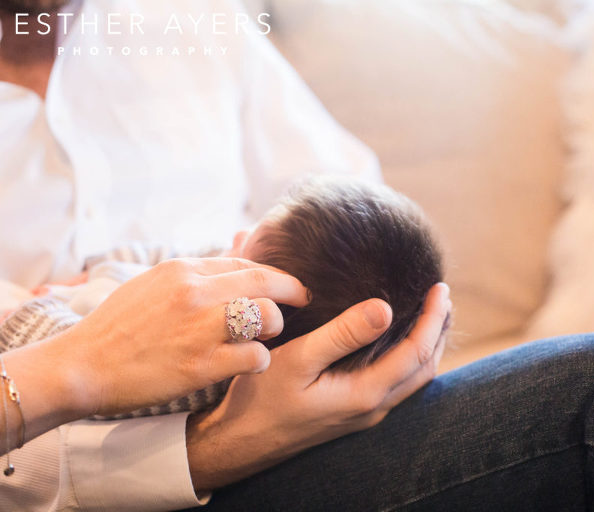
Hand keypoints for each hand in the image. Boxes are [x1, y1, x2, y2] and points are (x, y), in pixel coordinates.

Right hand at [6, 257, 308, 435]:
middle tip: (304, 299)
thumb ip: (193, 276)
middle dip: (293, 290)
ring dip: (274, 326)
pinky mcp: (202, 365)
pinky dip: (260, 360)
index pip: (245, 263)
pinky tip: (251, 363)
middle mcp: (195, 292)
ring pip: (268, 315)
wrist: (81, 366)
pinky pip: (256, 356)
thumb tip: (232, 263)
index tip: (286, 284)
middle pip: (266, 281)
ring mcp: (200, 328)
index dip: (273, 274)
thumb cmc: (117, 327)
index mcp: (182, 269)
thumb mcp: (151, 285)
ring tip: (267, 336)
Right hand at [186, 282, 450, 490]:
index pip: (417, 352)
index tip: (439, 287)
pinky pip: (396, 383)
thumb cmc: (262, 398)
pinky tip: (396, 341)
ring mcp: (364, 413)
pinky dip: (408, 358)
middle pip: (424, 368)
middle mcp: (372, 407)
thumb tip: (385, 308)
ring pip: (413, 379)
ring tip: (428, 315)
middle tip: (442, 296)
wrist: (239, 442)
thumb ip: (342, 334)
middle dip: (438, 330)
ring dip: (426, 345)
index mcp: (365, 393)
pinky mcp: (352, 412)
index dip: (432, 318)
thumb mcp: (298, 359)